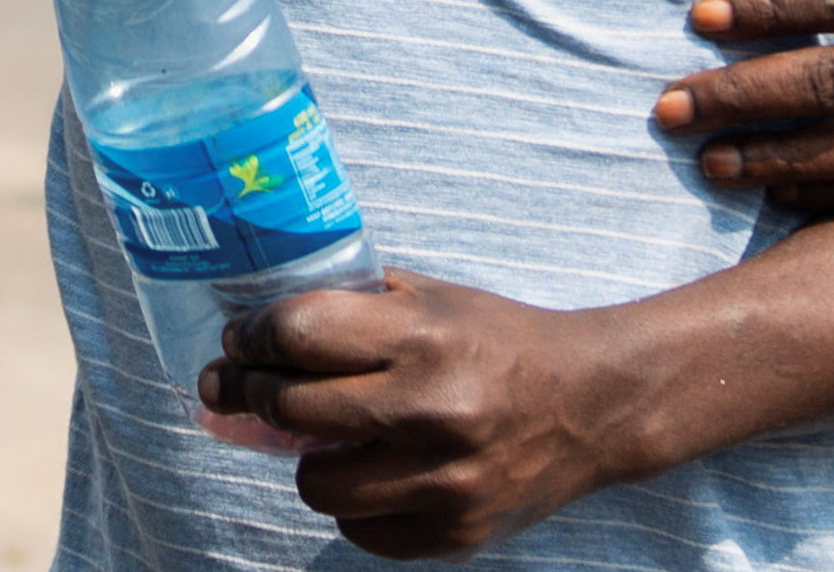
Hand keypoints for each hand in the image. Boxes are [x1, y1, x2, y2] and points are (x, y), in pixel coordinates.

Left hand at [208, 272, 638, 558]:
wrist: (593, 406)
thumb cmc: (501, 344)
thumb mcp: (434, 299)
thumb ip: (356, 308)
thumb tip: (261, 329)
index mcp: (424, 337)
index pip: (298, 333)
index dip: (254, 337)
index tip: (240, 341)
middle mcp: (432, 411)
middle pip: (291, 406)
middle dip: (257, 392)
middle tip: (254, 386)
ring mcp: (445, 481)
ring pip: (315, 484)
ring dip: (310, 458)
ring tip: (331, 439)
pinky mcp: (456, 534)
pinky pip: (360, 531)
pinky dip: (357, 505)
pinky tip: (378, 475)